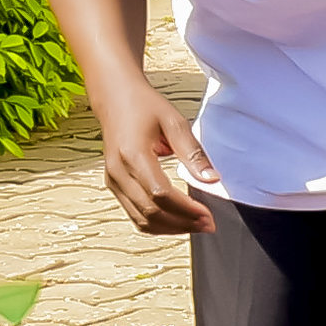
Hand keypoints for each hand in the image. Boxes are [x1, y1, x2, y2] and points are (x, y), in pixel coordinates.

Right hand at [94, 81, 223, 236]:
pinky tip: (175, 221)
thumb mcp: (174, 122)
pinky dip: (156, 224)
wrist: (115, 97)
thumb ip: (193, 153)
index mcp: (133, 155)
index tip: (207, 214)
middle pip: (151, 212)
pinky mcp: (113, 185)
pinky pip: (134, 214)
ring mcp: (113, 180)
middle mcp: (119, 172)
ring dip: (170, 228)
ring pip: (141, 219)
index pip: (161, 194)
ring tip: (195, 225)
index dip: (186, 210)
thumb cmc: (143, 105)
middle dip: (182, 223)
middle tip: (207, 224)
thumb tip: (211, 178)